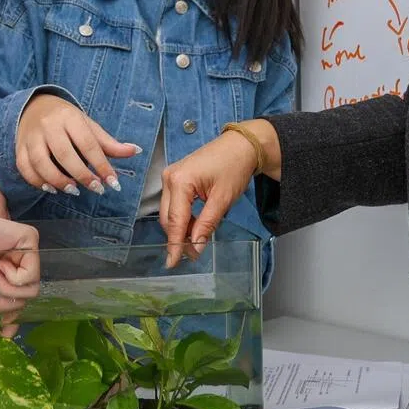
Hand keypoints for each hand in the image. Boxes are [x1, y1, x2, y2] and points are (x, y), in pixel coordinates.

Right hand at [0, 174, 40, 341]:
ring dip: (5, 291)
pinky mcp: (30, 240)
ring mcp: (26, 249)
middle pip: (25, 299)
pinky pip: (30, 276)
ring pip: (30, 291)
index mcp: (6, 268)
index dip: (12, 319)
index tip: (3, 337)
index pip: (18, 299)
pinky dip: (12, 278)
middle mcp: (19, 259)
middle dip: (3, 306)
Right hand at [16, 94, 138, 196]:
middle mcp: (49, 126)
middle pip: (64, 154)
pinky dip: (37, 181)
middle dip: (82, 175)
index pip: (88, 143)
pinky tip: (51, 188)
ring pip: (41, 162)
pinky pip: (25, 168)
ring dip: (58, 180)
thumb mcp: (88, 126)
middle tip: (96, 189)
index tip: (113, 183)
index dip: (101, 165)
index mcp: (70, 117)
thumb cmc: (66, 120)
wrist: (34, 106)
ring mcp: (31, 137)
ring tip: (73, 190)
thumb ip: (108, 143)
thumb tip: (135, 151)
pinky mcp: (19, 147)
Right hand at [159, 122, 277, 267]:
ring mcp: (171, 176)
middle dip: (178, 237)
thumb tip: (194, 247)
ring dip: (181, 228)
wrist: (240, 145)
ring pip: (170, 212)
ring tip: (197, 240)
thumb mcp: (222, 199)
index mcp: (180, 181)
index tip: (173, 263)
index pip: (175, 220)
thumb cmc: (234, 166)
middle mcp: (170, 178)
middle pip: (168, 218)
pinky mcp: (176, 177)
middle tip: (192, 255)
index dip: (174, 244)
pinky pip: (174, 203)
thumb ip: (206, 224)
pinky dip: (184, 217)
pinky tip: (195, 225)